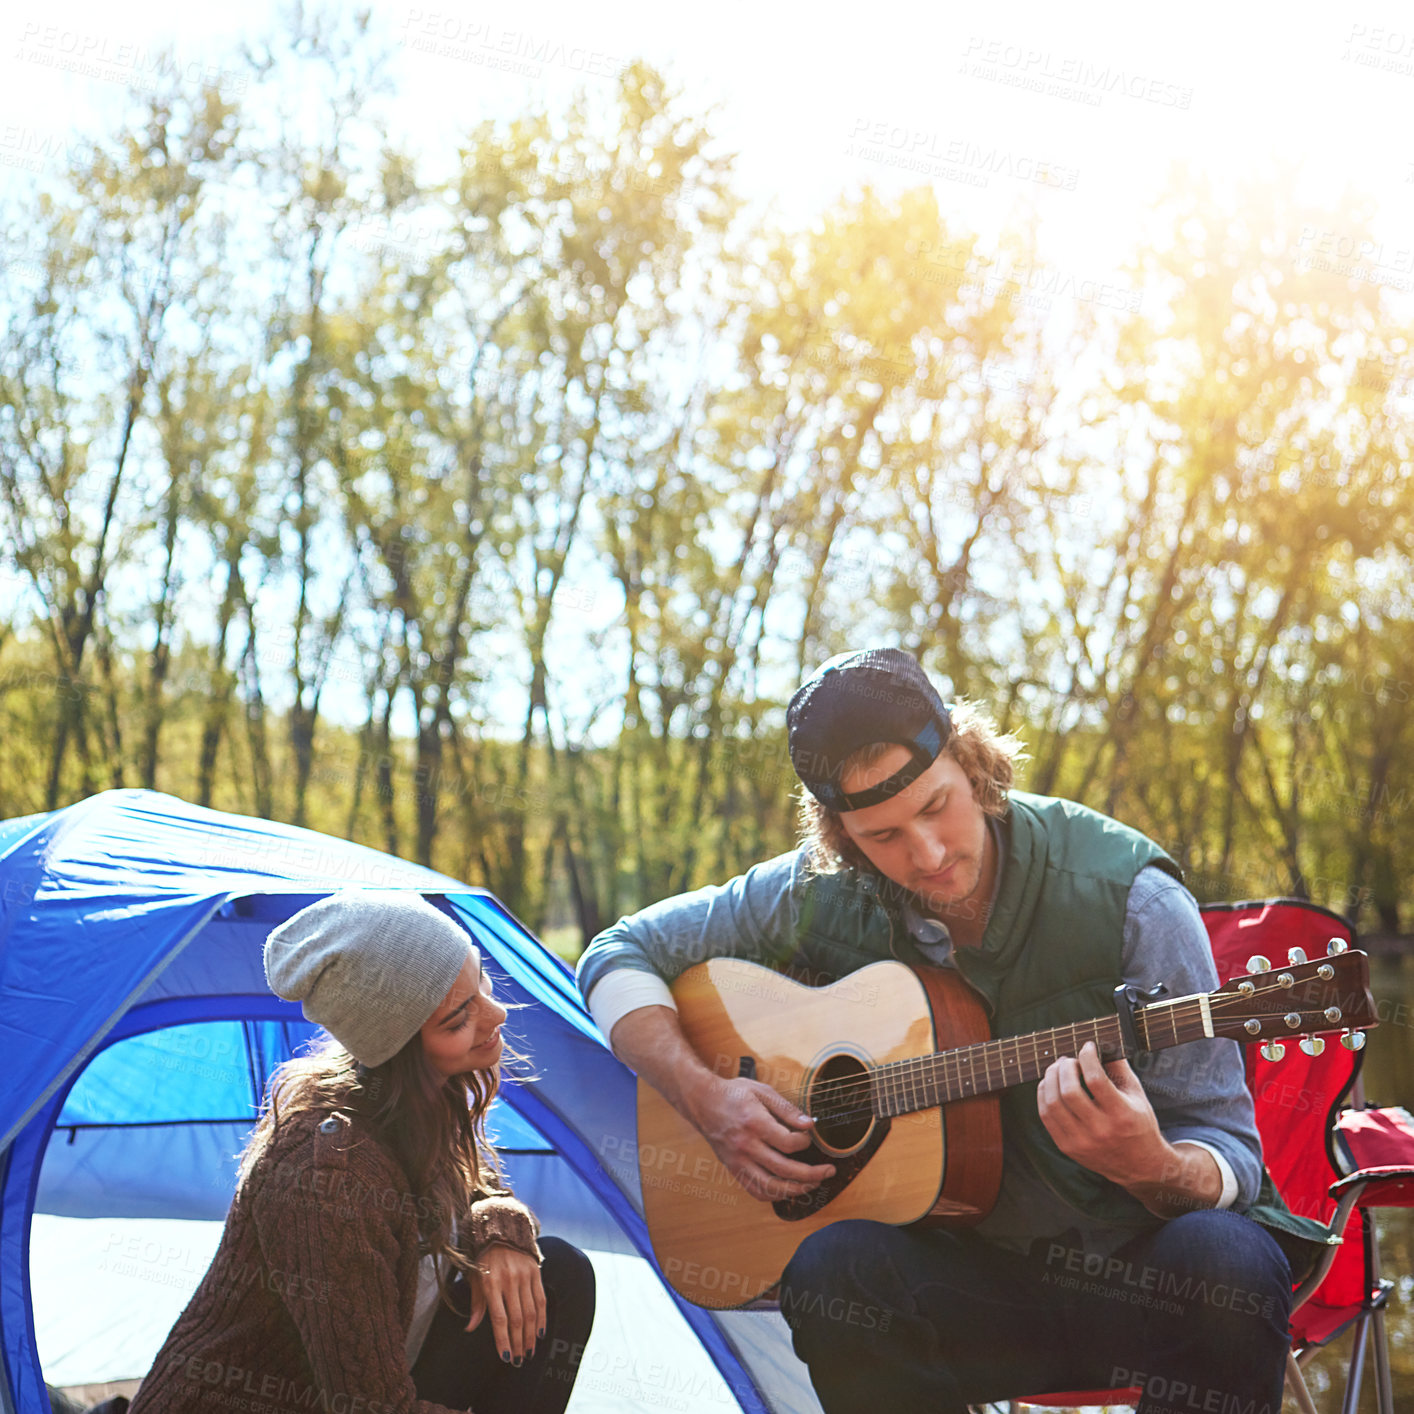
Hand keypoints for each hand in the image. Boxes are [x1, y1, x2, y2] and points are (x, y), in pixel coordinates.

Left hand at [465, 1243, 545, 1364]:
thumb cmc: (484, 1258)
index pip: (499, 1319)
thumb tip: (470, 1328)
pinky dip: (542, 1318)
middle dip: (518, 1343)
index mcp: (491, 1283)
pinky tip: (540, 1332)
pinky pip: (541, 1299)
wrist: (502, 1230)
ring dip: (530, 1335)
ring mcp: (524, 1275)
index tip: (506, 1357)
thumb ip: (476, 1304)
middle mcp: (509, 1280)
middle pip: (517, 1319)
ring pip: (531, 1312)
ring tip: (529, 1351)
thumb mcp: (475, 1278)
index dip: (503, 1340)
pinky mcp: (536, 1272)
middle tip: (520, 1360)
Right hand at [688, 1076, 835, 1201]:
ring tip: (813, 1184)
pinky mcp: (734, 1169)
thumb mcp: (762, 1091)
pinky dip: (774, 1195)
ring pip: (771, 1187)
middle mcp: (746, 1146)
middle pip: (784, 1170)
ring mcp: (738, 1161)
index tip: (809, 1136)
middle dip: (812, 1174)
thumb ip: (787, 1109)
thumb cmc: (734, 1094)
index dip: (805, 1142)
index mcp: (755, 1123)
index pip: (787, 1143)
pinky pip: (756, 1191)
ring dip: (796, 1190)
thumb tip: (809, 1124)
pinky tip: (787, 1189)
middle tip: (829, 1171)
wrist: (702, 1102)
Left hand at [1037, 1042, 1166, 1186]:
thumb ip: (1120, 1068)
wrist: (1139, 1167)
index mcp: (1121, 1115)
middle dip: (1065, 1067)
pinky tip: (1050, 1084)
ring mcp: (1081, 1141)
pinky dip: (1044, 1094)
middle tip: (1069, 1059)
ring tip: (1058, 1068)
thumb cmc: (1138, 1124)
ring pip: (1053, 1103)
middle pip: (1069, 1091)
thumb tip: (1102, 1041)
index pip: (1096, 1080)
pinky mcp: (1067, 1147)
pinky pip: (1046, 1116)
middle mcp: (1100, 1130)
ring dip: (1051, 1078)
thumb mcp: (1137, 1095)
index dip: (1087, 1057)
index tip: (1088, 1047)